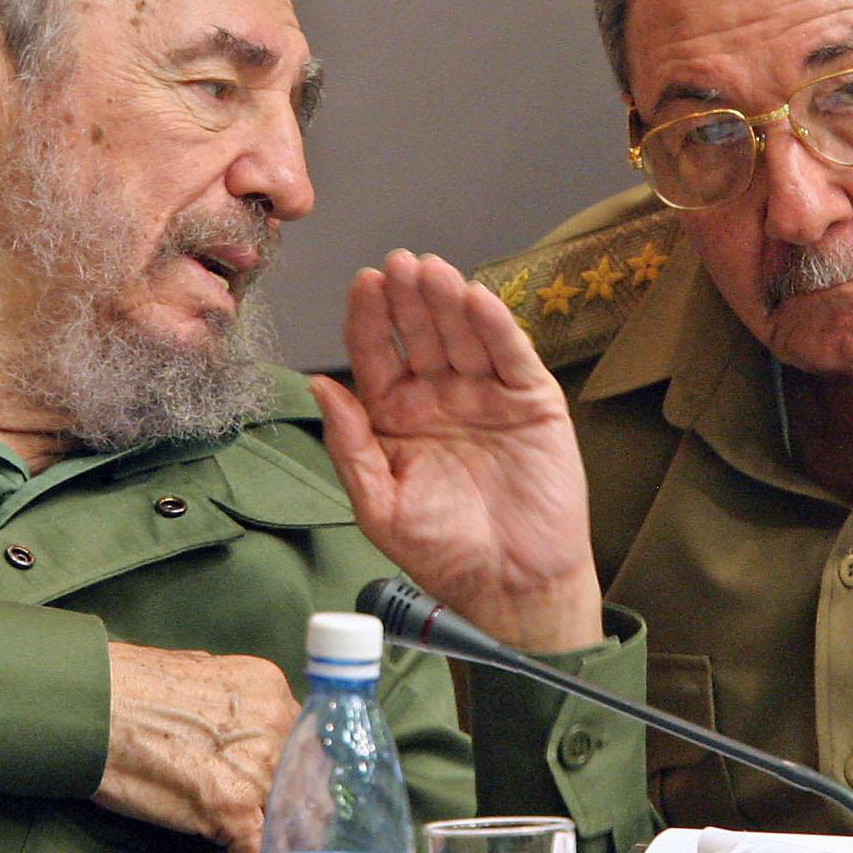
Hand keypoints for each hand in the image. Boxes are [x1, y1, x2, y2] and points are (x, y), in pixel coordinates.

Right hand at [92, 642, 299, 852]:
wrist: (89, 704)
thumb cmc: (122, 688)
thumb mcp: (195, 676)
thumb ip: (227, 707)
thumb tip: (229, 733)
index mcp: (266, 690)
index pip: (300, 744)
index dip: (291, 779)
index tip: (284, 802)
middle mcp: (274, 722)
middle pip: (306, 784)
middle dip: (294, 819)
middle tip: (282, 847)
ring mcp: (257, 764)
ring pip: (290, 824)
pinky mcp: (232, 806)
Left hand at [310, 249, 602, 651]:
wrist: (511, 587)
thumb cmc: (443, 553)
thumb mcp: (380, 505)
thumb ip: (349, 446)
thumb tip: (319, 386)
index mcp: (396, 417)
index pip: (377, 354)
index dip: (369, 319)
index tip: (363, 285)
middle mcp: (440, 398)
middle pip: (421, 334)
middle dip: (408, 298)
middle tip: (398, 264)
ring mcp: (487, 396)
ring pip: (464, 335)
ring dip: (448, 301)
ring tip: (432, 272)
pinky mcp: (533, 403)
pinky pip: (512, 356)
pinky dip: (497, 326)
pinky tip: (477, 300)